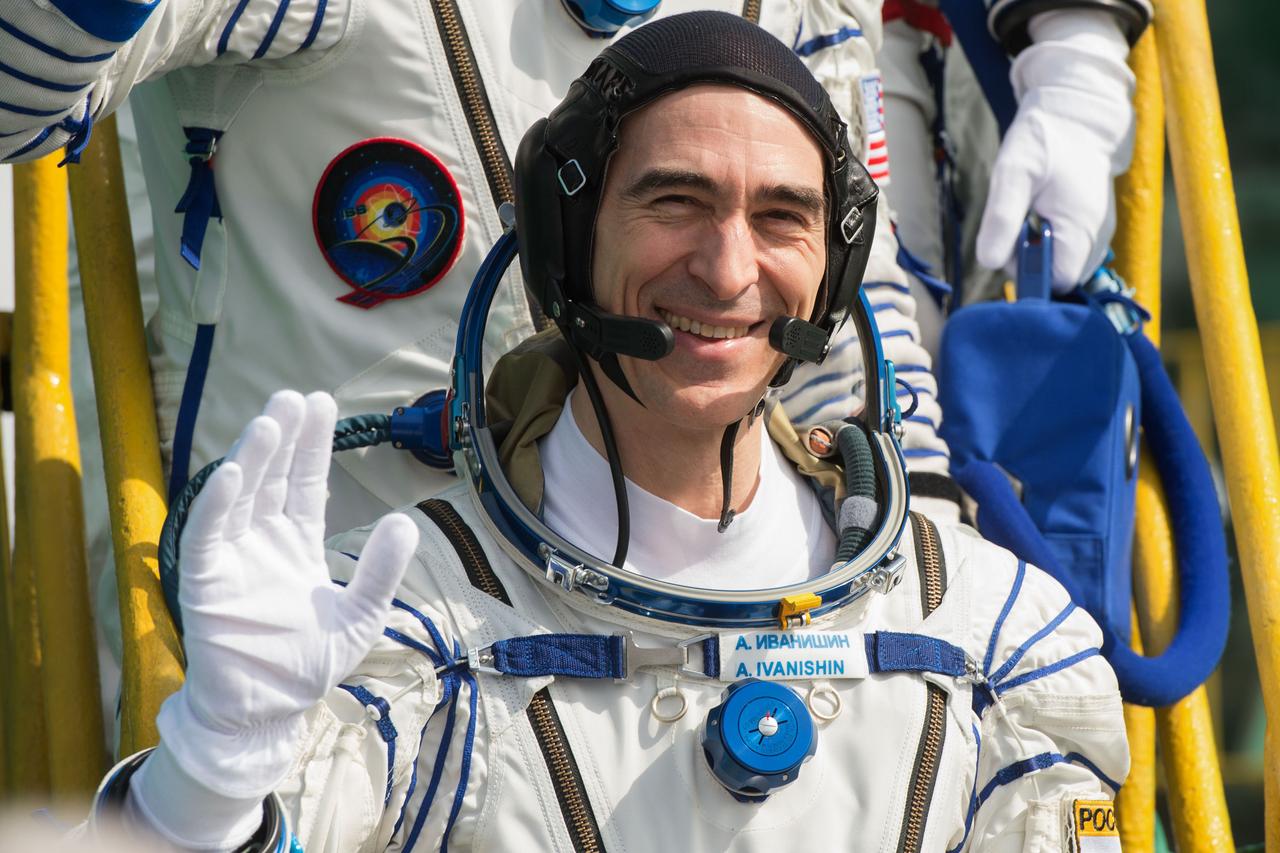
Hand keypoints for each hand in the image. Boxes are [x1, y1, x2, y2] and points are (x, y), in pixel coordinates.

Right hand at [156, 390, 418, 799]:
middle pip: (271, 478)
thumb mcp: (362, 614)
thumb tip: (405, 521)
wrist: (269, 712)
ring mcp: (232, 558)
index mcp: (298, 544)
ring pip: (240, 496)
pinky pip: (206, 535)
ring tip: (269, 422)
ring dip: (251, 459)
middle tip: (293, 397)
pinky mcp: (204, 581)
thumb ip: (381, 571)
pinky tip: (232, 473)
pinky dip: (216, 504)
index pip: (304, 483)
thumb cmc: (310, 664)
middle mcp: (263, 541)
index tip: (320, 404)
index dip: (311, 445)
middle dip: (282, 438)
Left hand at [975, 10, 1135, 290]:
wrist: (1073, 113)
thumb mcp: (1013, 174)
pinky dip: (1047, 240)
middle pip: (1058, 277)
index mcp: (1080, 229)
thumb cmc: (1044, 140)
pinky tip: (1038, 214)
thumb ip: (1001, 218)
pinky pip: (1066, 249)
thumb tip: (990, 263)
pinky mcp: (1090, 226)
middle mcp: (1096, 237)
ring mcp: (1096, 232)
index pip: (1057, 283)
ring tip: (1029, 213)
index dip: (1029, 273)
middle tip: (1017, 223)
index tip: (1013, 242)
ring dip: (1037, 250)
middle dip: (1031, 261)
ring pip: (1061, 264)